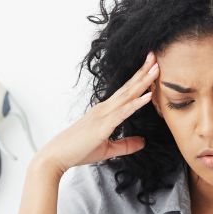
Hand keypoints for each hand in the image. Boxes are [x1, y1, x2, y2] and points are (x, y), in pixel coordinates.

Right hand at [32, 51, 155, 175]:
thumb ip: (125, 145)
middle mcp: (104, 109)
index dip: (139, 80)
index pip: (125, 93)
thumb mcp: (107, 149)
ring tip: (156, 69)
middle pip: (128, 88)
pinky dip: (136, 103)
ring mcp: (103, 115)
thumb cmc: (77, 151)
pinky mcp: (103, 125)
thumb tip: (142, 142)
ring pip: (127, 95)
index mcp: (104, 112)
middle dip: (143, 72)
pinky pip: (123, 112)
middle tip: (155, 57)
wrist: (56, 156)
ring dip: (143, 81)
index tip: (151, 68)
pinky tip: (147, 96)